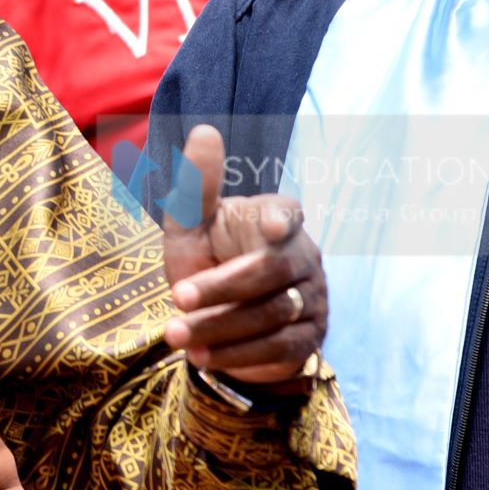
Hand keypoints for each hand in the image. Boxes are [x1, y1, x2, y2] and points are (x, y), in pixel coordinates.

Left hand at [158, 124, 326, 386]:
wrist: (218, 317)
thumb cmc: (205, 258)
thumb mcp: (189, 226)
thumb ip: (196, 186)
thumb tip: (204, 131)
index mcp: (277, 218)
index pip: (286, 212)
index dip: (281, 218)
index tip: (270, 225)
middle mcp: (302, 254)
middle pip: (269, 272)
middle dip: (220, 288)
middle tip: (177, 296)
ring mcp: (312, 297)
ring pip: (272, 315)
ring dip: (221, 327)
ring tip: (176, 335)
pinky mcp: (310, 337)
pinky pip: (280, 348)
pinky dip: (240, 356)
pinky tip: (204, 358)